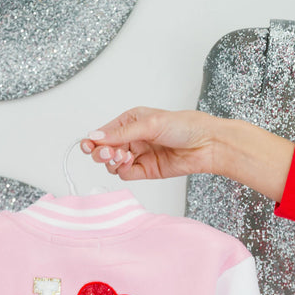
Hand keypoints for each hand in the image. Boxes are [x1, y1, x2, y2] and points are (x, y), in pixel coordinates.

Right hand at [80, 107, 219, 179]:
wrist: (206, 145)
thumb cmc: (184, 126)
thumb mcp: (149, 124)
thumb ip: (121, 133)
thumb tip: (95, 136)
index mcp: (130, 121)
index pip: (103, 133)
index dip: (93, 140)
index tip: (88, 146)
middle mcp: (132, 138)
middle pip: (104, 150)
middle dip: (102, 152)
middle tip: (108, 153)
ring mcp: (138, 155)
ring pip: (112, 163)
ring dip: (113, 162)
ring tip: (124, 157)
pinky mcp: (145, 170)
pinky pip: (125, 174)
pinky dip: (123, 170)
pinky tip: (131, 163)